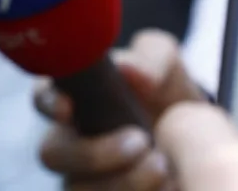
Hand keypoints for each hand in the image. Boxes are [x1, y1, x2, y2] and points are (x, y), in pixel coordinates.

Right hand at [34, 30, 206, 189]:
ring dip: (121, 181)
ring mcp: (83, 176)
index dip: (48, 103)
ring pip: (78, 187)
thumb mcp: (164, 63)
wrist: (194, 133)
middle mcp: (69, 139)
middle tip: (141, 142)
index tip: (68, 109)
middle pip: (52, 154)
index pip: (42, 97)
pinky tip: (164, 185)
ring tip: (163, 170)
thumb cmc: (166, 90)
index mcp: (73, 96)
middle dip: (94, 153)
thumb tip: (129, 70)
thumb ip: (150, 58)